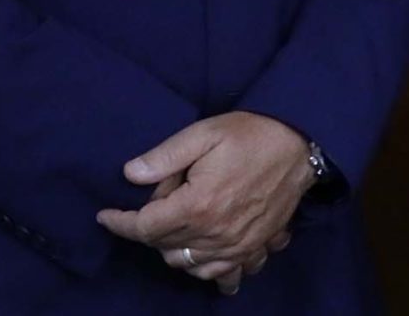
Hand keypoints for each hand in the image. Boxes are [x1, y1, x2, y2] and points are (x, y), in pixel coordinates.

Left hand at [97, 112, 313, 292]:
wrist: (303, 143)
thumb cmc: (251, 134)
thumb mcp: (204, 132)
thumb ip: (165, 156)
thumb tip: (129, 174)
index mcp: (198, 206)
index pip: (144, 227)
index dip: (119, 223)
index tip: (105, 215)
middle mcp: (215, 234)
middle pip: (164, 247)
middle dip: (151, 228)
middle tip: (160, 200)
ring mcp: (238, 245)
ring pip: (190, 265)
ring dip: (176, 251)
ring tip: (177, 228)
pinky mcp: (256, 246)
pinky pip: (228, 275)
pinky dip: (213, 271)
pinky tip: (208, 256)